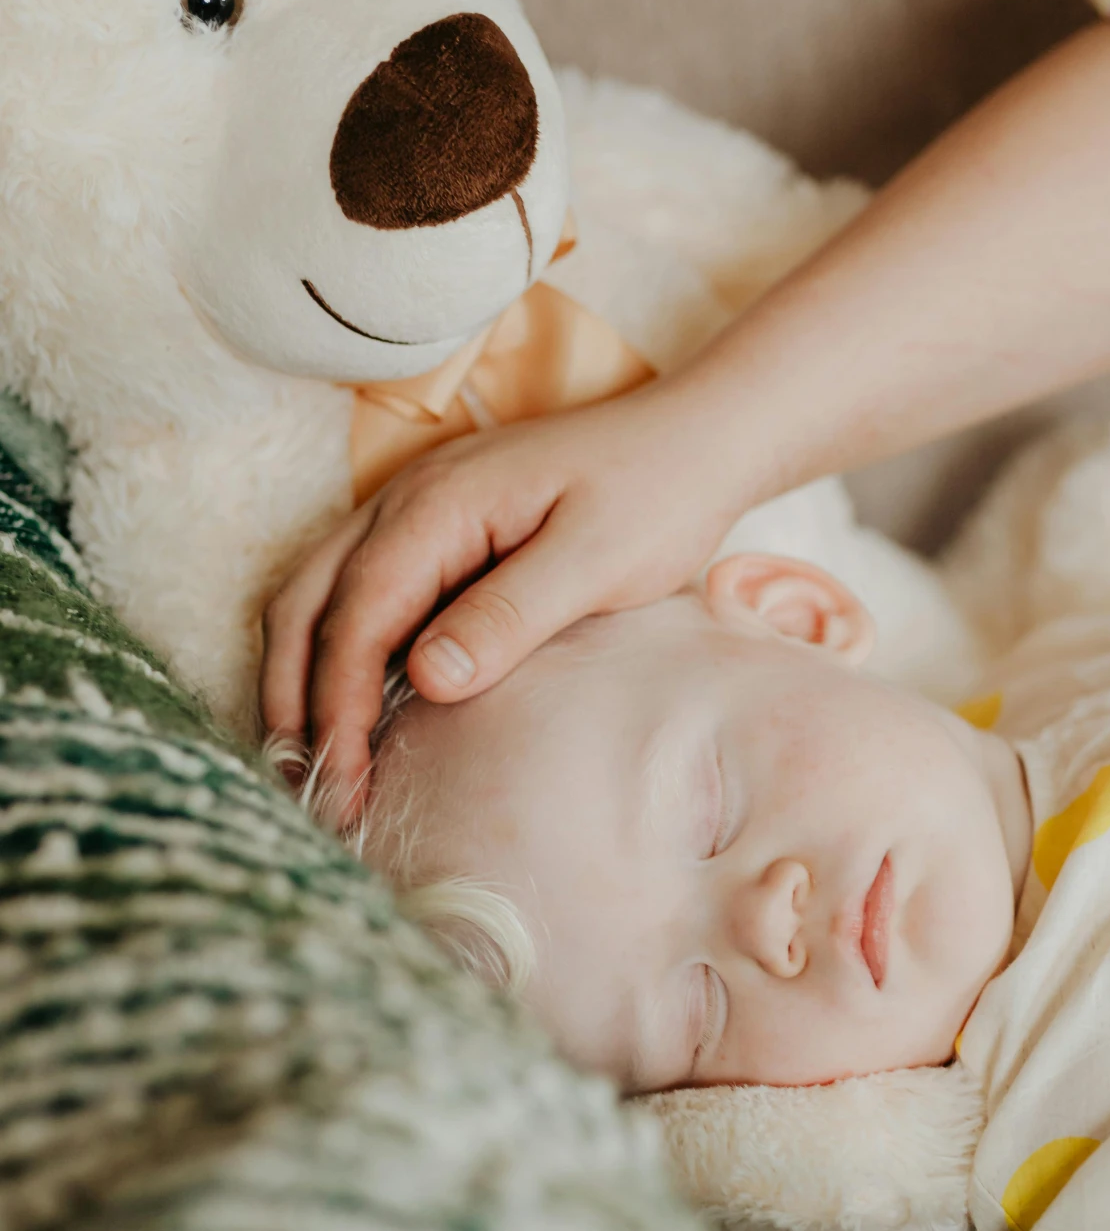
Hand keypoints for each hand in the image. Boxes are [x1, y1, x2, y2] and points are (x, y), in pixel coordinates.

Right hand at [259, 379, 754, 818]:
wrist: (693, 437)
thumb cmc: (656, 496)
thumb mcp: (596, 561)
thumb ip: (510, 615)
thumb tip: (429, 679)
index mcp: (438, 506)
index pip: (356, 618)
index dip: (338, 706)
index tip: (343, 781)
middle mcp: (405, 501)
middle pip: (307, 606)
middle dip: (295, 701)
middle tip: (309, 793)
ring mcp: (412, 511)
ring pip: (316, 597)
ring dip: (301, 678)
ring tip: (313, 764)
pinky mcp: (434, 532)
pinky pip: (356, 594)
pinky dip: (335, 653)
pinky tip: (353, 710)